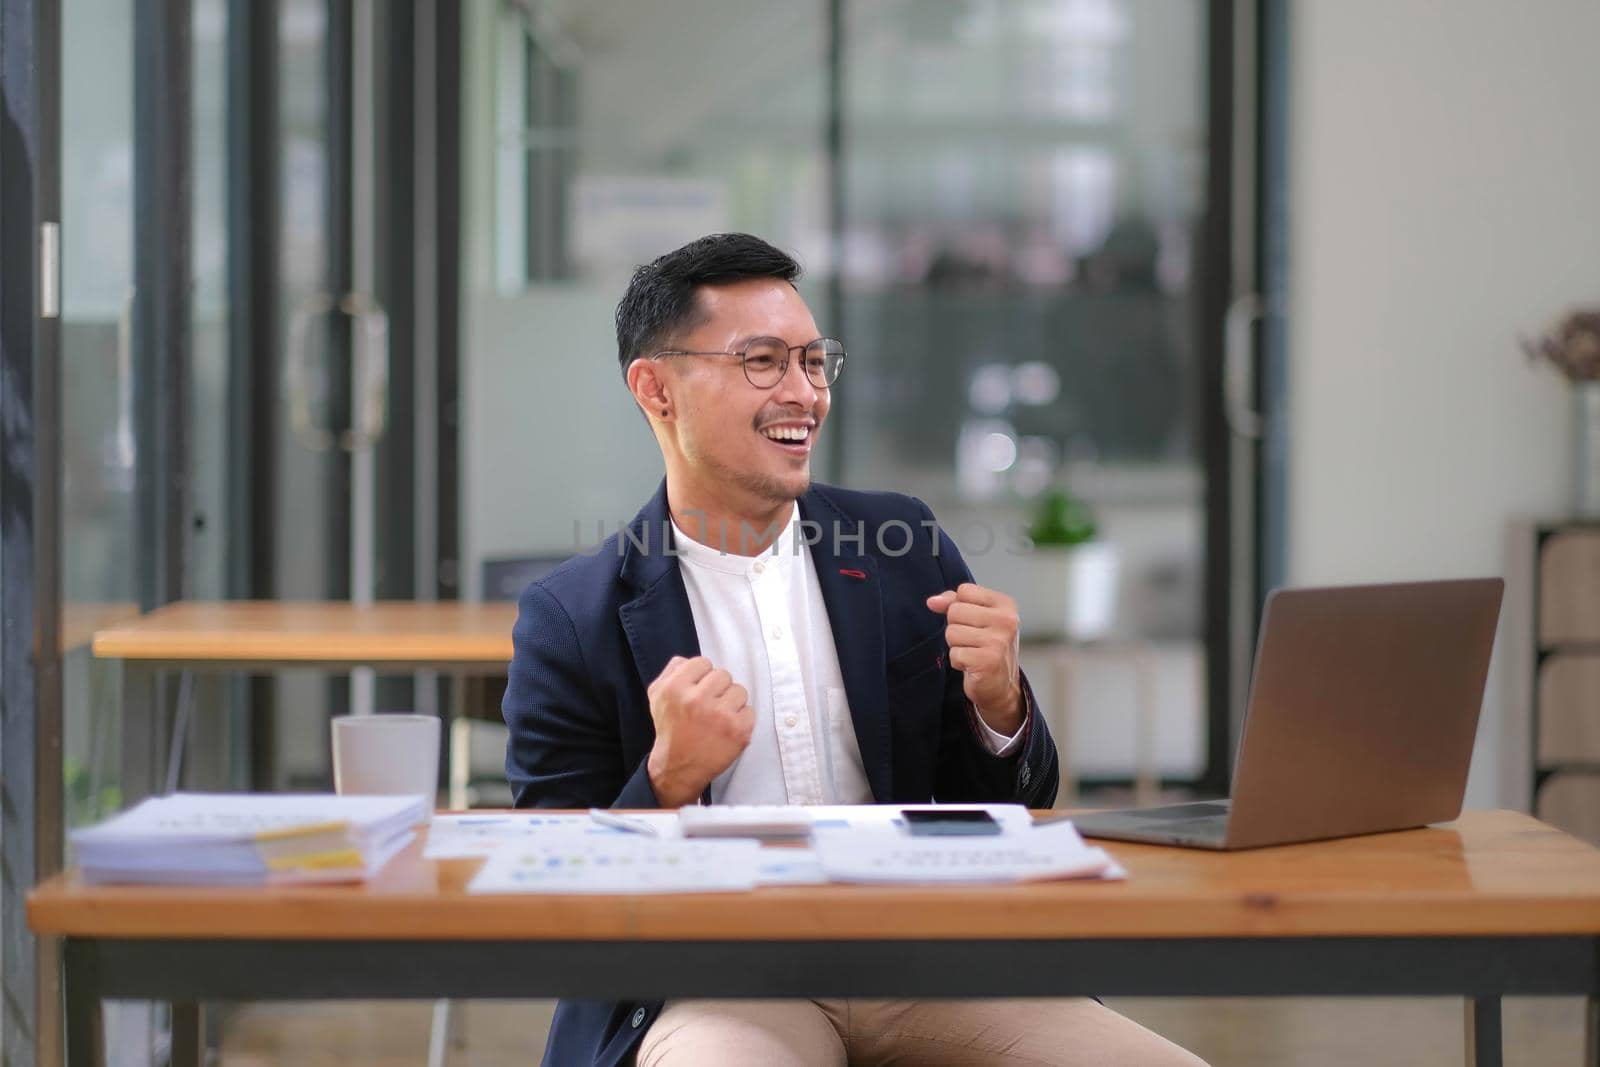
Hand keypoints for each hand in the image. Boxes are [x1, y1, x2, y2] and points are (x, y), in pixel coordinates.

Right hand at [644, 656, 754, 806]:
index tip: (698, 691)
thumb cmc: (671, 730)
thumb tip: (690, 660)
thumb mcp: (657, 696)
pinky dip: (741, 720)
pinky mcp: (738, 731)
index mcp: (675, 688)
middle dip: (718, 689)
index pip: (703, 663)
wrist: (678, 768)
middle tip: (708, 707)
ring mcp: (720, 716)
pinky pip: (750, 711)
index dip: (702, 677)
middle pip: (723, 675)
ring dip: (731, 703)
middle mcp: (697, 700)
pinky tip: (726, 730)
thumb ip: (672, 670)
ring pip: (739, 691)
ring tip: (717, 718)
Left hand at [926, 583, 1023, 735]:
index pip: (964, 591)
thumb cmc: (987, 648)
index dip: (960, 607)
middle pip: (955, 611)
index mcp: (1006, 605)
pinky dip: (958, 661)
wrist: (1001, 686)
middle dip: (957, 628)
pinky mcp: (987, 661)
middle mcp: (1006, 620)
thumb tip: (932, 601)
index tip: (974, 623)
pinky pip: (954, 653)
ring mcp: (998, 641)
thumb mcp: (977, 618)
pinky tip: (973, 665)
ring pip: (951, 632)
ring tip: (973, 653)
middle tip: (973, 641)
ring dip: (957, 646)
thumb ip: (954, 603)